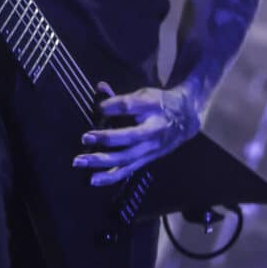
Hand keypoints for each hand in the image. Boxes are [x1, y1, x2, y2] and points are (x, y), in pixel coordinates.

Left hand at [72, 82, 201, 186]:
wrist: (186, 119)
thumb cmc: (158, 104)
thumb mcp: (144, 94)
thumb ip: (120, 95)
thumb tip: (99, 87)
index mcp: (152, 107)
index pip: (130, 106)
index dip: (113, 106)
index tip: (99, 107)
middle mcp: (153, 130)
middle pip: (129, 136)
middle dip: (106, 138)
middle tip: (85, 137)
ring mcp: (150, 148)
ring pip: (126, 157)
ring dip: (102, 160)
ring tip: (80, 161)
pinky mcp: (146, 159)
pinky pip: (127, 170)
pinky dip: (110, 176)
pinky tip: (93, 179)